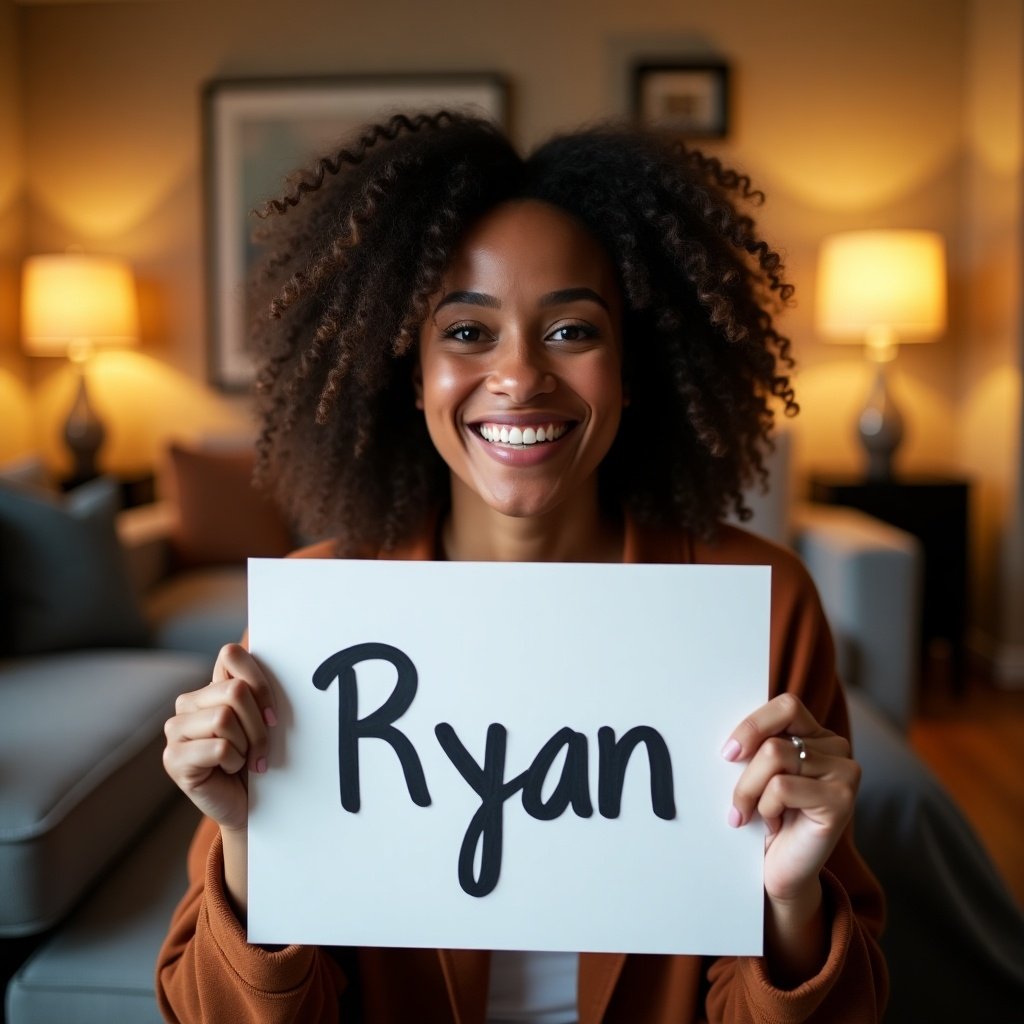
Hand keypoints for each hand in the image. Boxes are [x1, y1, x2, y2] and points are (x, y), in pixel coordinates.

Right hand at [162, 643, 277, 833]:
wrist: (252, 804)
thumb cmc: (259, 758)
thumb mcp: (265, 718)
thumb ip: (258, 689)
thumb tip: (274, 655)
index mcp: (211, 687)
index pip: (231, 654)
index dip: (259, 681)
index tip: (272, 715)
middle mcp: (189, 703)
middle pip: (235, 691)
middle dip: (258, 724)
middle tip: (261, 748)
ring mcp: (176, 730)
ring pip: (224, 718)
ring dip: (247, 744)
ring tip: (245, 759)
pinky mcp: (173, 758)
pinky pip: (219, 747)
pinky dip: (235, 761)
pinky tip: (230, 771)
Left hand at [722, 693, 860, 983]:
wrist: (780, 870)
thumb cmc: (765, 818)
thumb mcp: (758, 773)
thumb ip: (757, 746)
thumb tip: (730, 734)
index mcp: (817, 735)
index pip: (786, 705)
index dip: (753, 725)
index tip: (727, 753)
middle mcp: (837, 749)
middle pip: (773, 739)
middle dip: (745, 773)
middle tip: (738, 802)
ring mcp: (845, 773)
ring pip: (774, 758)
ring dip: (752, 792)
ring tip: (756, 814)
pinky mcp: (842, 800)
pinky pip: (783, 787)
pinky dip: (767, 808)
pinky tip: (775, 826)